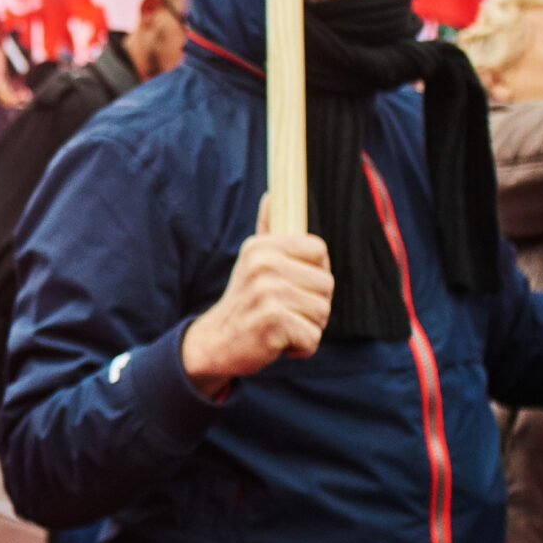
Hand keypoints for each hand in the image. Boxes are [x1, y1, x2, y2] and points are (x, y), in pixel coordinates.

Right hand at [180, 196, 332, 399]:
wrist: (215, 343)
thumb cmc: (244, 301)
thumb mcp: (252, 261)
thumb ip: (267, 228)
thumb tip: (273, 194)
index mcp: (262, 246)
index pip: (319, 250)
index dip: (314, 272)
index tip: (293, 285)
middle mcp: (263, 265)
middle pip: (327, 284)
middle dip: (312, 306)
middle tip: (282, 311)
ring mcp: (267, 293)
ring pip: (322, 312)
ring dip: (307, 328)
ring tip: (279, 326)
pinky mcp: (272, 322)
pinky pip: (312, 338)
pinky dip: (300, 348)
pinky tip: (277, 344)